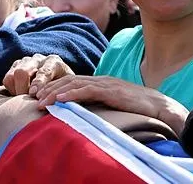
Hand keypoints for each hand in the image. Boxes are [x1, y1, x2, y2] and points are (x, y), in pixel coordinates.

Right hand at [3, 54, 73, 96]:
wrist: (58, 81)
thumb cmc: (63, 87)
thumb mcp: (66, 89)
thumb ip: (60, 93)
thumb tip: (51, 102)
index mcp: (54, 62)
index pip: (43, 71)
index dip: (38, 83)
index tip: (34, 94)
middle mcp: (38, 59)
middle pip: (22, 72)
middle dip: (23, 89)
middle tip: (27, 100)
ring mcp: (25, 62)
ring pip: (12, 76)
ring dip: (16, 90)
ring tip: (25, 99)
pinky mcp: (15, 67)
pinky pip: (7, 79)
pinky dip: (12, 90)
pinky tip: (21, 95)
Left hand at [35, 75, 188, 135]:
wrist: (158, 105)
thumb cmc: (137, 107)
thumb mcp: (113, 104)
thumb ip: (99, 104)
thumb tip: (83, 112)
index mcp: (100, 82)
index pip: (72, 81)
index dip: (55, 86)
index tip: (40, 95)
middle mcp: (100, 80)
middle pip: (69, 80)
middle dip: (50, 87)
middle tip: (34, 96)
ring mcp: (106, 84)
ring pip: (75, 84)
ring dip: (56, 91)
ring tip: (41, 99)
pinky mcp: (111, 91)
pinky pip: (87, 91)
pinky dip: (71, 94)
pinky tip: (60, 99)